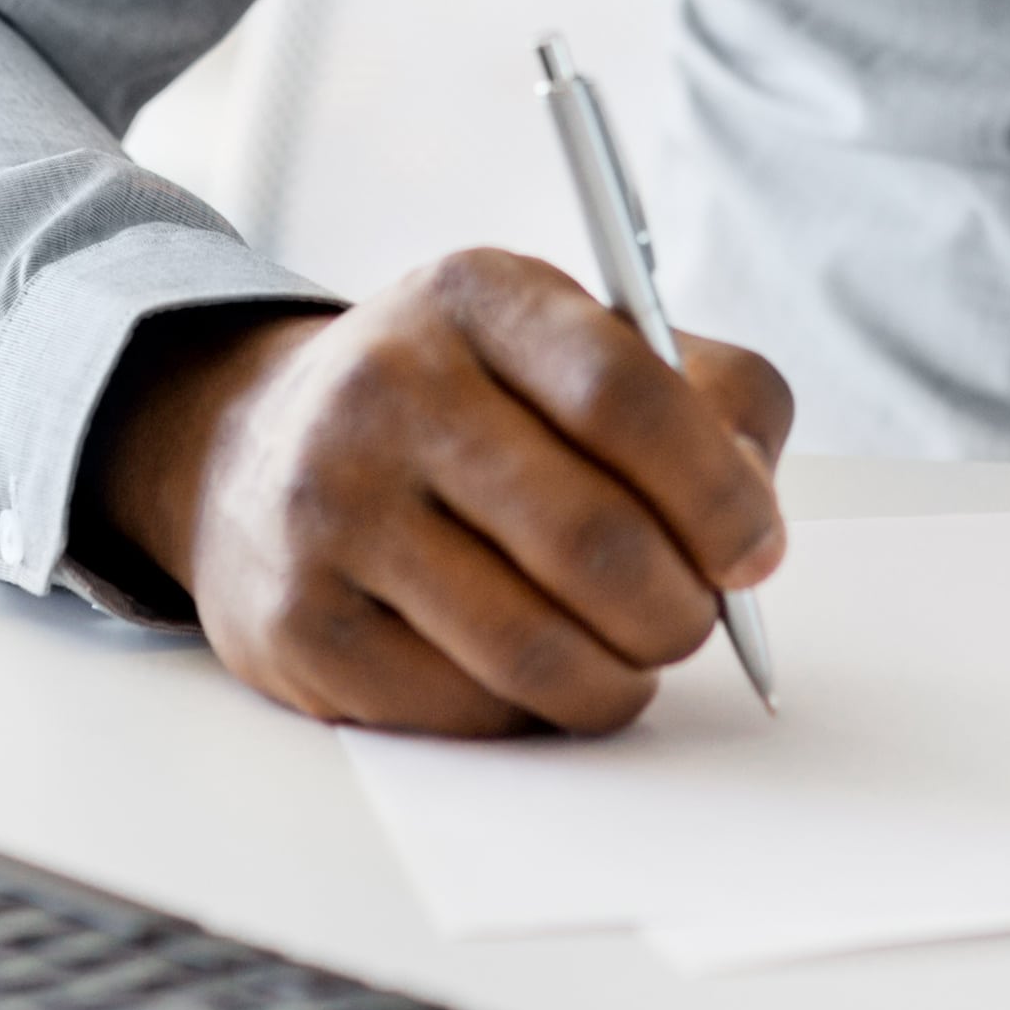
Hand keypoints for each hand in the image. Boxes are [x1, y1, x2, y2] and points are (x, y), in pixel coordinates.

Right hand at [83, 252, 792, 735]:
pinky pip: (465, 709)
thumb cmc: (463, 408)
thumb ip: (702, 403)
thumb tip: (755, 523)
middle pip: (592, 539)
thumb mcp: (571, 348)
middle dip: (678, 611)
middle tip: (690, 623)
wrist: (255, 453)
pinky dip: (528, 713)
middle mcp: (388, 386)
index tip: (755, 553)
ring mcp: (330, 506)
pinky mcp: (298, 620)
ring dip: (616, 680)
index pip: (623, 394)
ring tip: (624, 659)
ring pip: (534, 648)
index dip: (717, 491)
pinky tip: (526, 672)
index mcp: (476, 296)